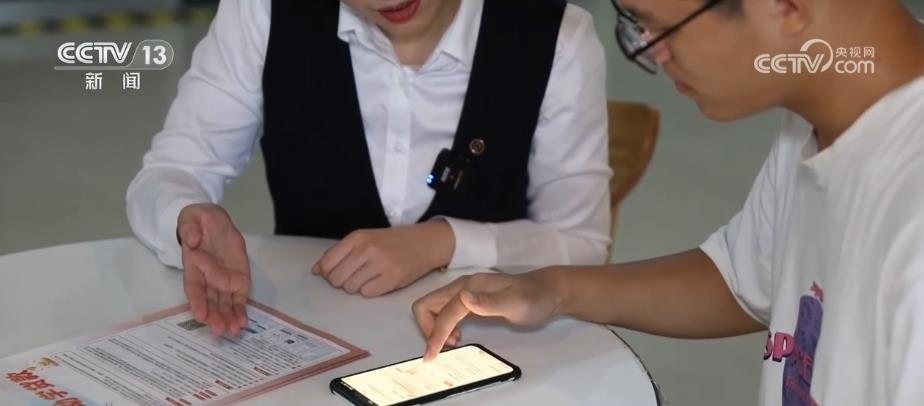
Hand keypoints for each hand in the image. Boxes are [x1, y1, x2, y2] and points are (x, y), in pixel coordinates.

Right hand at [177, 203, 250, 336]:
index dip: (197, 301)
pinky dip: (240, 310)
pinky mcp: (238, 278)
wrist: (213, 221)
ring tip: (233, 331)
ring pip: (224, 303)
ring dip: (228, 318)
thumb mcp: (192, 217)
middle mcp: (207, 277)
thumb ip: (190, 228)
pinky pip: (238, 296)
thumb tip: (191, 239)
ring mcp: (223, 279)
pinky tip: (242, 323)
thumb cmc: (199, 220)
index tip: (201, 315)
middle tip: (220, 330)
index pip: (194, 286)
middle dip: (214, 316)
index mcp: (194, 265)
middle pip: (210, 300)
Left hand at [312, 220, 454, 297]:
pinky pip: (367, 294)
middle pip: (336, 278)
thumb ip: (339, 253)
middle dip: (342, 281)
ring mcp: (380, 264)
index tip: (338, 271)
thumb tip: (315, 271)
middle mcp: (367, 249)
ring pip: (350, 288)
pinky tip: (379, 281)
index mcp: (357, 237)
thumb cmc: (391, 242)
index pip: (327, 263)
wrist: (425, 243)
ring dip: (356, 287)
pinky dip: (370, 291)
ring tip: (369, 277)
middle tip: (356, 275)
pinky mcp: (392, 279)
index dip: (328, 272)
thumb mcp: (364, 239)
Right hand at [411, 269, 562, 360]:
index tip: (431, 357)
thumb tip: (463, 297)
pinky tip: (459, 335)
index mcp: (469, 286)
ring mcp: (465, 292)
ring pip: (433, 308)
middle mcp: (463, 286)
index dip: (435, 335)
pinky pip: (444, 312)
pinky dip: (443, 325)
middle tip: (446, 346)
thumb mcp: (515, 303)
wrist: (547, 290)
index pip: (443, 312)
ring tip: (455, 342)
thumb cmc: (533, 298)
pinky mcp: (470, 299)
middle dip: (428, 328)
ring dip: (435, 327)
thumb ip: (489, 302)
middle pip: (427, 305)